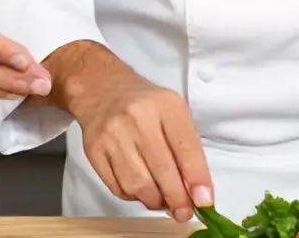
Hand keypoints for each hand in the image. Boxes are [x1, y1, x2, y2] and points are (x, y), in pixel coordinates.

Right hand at [51, 44, 212, 222]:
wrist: (101, 88)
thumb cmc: (143, 104)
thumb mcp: (173, 112)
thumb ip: (188, 150)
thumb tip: (197, 193)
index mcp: (165, 105)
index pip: (186, 148)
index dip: (197, 179)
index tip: (204, 201)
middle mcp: (137, 118)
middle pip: (162, 171)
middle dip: (178, 199)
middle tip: (184, 211)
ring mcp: (112, 134)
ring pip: (138, 185)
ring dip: (155, 201)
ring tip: (162, 199)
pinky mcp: (94, 150)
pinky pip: (118, 187)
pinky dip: (133, 196)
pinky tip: (140, 188)